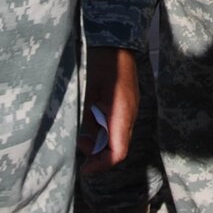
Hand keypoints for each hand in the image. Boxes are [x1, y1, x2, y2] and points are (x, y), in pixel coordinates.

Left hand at [78, 45, 138, 173]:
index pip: (118, 152)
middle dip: (99, 155)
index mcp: (122, 114)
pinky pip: (119, 127)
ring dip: (102, 144)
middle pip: (119, 148)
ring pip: (119, 139)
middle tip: (80, 149)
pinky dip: (105, 133)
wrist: (116, 43)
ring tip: (83, 137)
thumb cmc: (102, 65)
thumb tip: (87, 142)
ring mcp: (131, 110)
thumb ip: (90, 120)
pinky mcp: (128, 105)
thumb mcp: (90, 94)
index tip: (85, 169)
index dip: (101, 165)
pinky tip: (92, 125)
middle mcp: (130, 116)